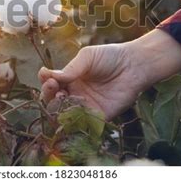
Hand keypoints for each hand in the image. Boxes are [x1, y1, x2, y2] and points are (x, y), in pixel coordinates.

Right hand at [38, 29, 180, 119]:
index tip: (47, 77)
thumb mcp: (87, 57)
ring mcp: (86, 106)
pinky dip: (73, 121)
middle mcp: (75, 94)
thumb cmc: (110, 57)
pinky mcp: (98, 117)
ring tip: (62, 97)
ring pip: (65, 114)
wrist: (134, 65)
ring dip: (59, 108)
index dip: (46, 83)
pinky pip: (82, 124)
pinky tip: (72, 112)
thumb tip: (49, 75)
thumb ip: (71, 68)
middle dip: (49, 95)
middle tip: (53, 87)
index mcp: (70, 79)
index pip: (51, 85)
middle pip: (54, 101)